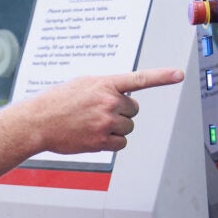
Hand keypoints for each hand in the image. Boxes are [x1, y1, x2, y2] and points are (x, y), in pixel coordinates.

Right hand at [19, 67, 184, 153]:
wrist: (39, 121)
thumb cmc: (58, 102)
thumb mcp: (83, 84)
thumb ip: (106, 87)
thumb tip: (122, 96)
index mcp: (105, 84)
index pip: (139, 79)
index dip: (162, 77)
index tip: (179, 75)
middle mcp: (109, 102)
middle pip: (134, 110)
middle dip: (122, 113)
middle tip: (100, 113)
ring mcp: (106, 122)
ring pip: (128, 128)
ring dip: (117, 128)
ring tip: (94, 125)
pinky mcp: (102, 140)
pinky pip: (121, 143)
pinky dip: (112, 142)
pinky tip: (94, 136)